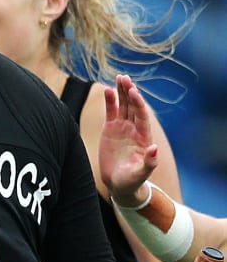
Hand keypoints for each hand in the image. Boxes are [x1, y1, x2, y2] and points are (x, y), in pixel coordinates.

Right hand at [99, 75, 157, 204]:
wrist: (119, 183)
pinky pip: (111, 111)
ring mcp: (122, 128)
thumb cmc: (132, 180)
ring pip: (123, 105)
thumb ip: (149, 162)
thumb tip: (154, 148)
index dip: (138, 103)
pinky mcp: (110, 129)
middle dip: (130, 92)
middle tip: (125, 78)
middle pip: (133, 106)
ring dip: (121, 92)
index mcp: (143, 137)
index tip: (133, 92)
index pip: (141, 116)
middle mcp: (134, 129)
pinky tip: (107, 89)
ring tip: (119, 77)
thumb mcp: (140, 174)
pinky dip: (110, 101)